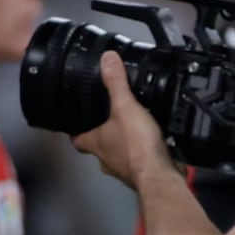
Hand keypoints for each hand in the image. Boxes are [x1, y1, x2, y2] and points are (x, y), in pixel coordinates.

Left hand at [70, 53, 173, 189]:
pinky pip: (139, 158)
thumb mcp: (125, 107)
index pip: (75, 138)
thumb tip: (107, 59)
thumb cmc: (137, 146)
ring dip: (124, 141)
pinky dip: (143, 149)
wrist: (161, 175)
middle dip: (102, 132)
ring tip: (134, 124)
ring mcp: (123, 167)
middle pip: (97, 145)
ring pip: (118, 152)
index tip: (76, 120)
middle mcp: (105, 158)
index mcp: (94, 143)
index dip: (74, 129)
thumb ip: (116, 83)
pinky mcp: (142, 171)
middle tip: (109, 118)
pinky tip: (153, 139)